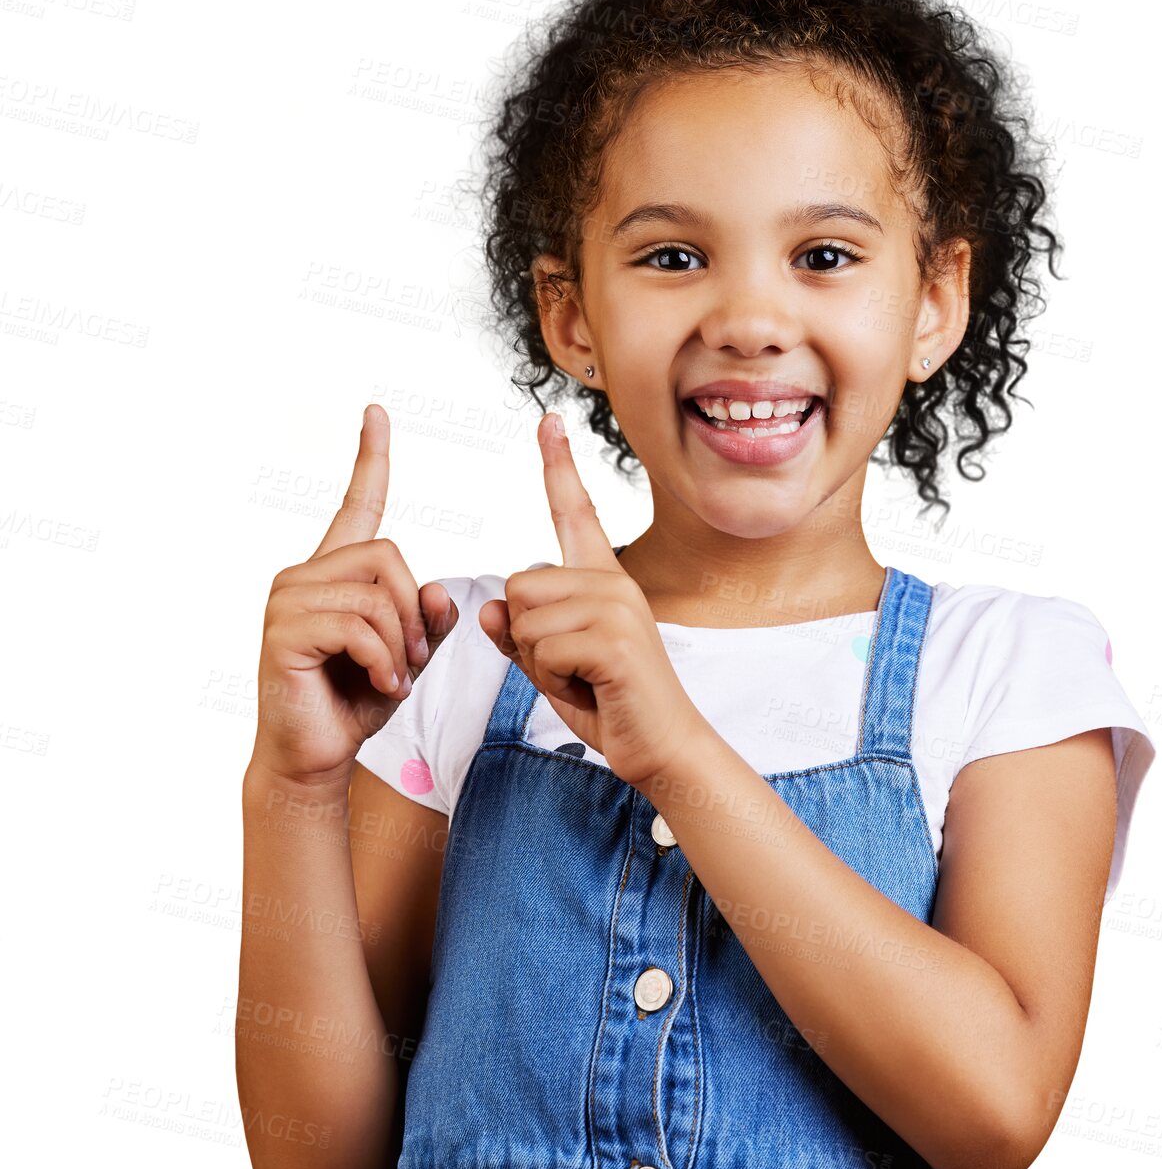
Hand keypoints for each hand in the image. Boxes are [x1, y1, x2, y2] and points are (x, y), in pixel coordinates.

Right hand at [249, 404, 459, 800]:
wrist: (315, 757)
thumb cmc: (358, 702)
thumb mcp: (411, 654)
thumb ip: (430, 618)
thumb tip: (440, 588)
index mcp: (337, 571)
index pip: (359, 505)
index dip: (371, 459)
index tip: (377, 413)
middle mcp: (306, 574)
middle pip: (390, 556)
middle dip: (414, 612)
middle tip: (408, 659)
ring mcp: (288, 599)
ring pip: (378, 594)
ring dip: (401, 644)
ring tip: (392, 676)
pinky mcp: (284, 631)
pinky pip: (360, 627)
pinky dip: (385, 662)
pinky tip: (381, 685)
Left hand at [478, 411, 708, 788]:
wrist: (663, 748)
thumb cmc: (611, 705)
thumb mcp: (554, 667)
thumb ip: (522, 636)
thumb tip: (491, 611)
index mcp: (603, 579)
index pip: (575, 512)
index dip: (559, 466)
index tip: (548, 420)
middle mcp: (614, 582)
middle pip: (520, 584)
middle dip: (528, 638)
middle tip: (574, 668)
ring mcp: (618, 607)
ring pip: (526, 618)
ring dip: (540, 663)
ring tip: (584, 679)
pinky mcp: (615, 639)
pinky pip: (543, 648)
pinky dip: (554, 680)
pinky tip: (592, 690)